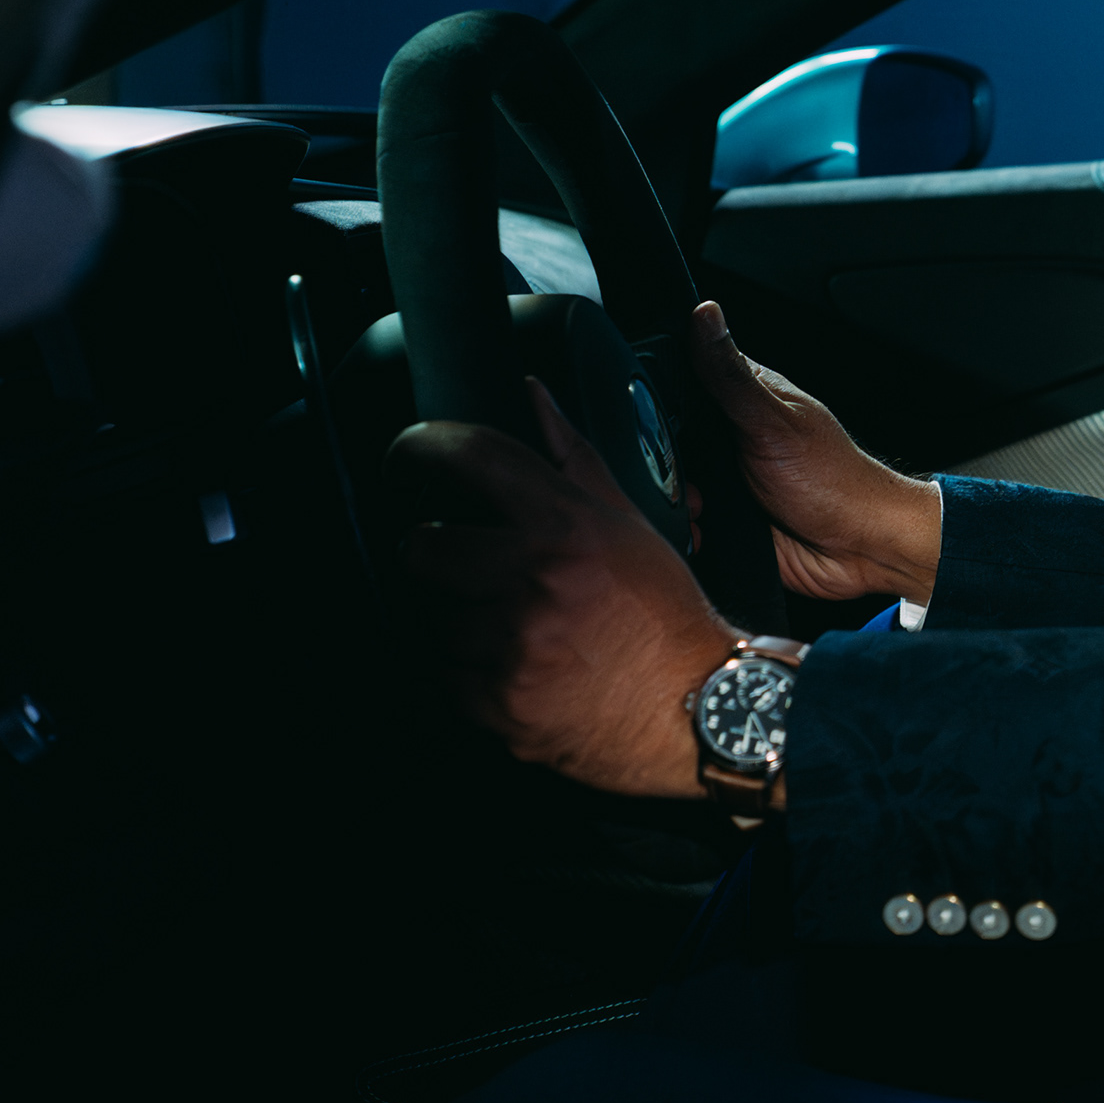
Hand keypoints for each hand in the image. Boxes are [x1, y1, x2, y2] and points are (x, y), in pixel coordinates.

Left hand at [394, 379, 737, 798]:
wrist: (693, 706)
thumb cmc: (663, 615)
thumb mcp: (627, 524)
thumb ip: (571, 457)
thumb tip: (534, 396)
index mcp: (566, 526)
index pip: (470, 459)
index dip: (423, 448)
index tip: (410, 456)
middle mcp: (534, 580)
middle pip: (422, 548)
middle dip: (433, 554)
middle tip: (459, 563)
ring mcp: (512, 645)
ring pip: (429, 619)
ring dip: (454, 619)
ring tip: (502, 625)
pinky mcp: (498, 703)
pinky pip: (445, 676)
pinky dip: (467, 672)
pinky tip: (509, 665)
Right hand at [685, 300, 943, 604]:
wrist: (859, 547)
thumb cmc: (835, 478)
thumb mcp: (773, 421)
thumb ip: (730, 374)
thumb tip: (705, 313)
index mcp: (745, 397)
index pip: (684, 378)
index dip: (660, 395)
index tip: (648, 414)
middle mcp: (733, 433)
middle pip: (669, 436)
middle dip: (662, 460)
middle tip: (684, 473)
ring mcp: (728, 476)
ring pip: (673, 481)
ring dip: (675, 499)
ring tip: (700, 505)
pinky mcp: (726, 517)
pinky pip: (688, 521)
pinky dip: (686, 528)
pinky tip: (699, 529)